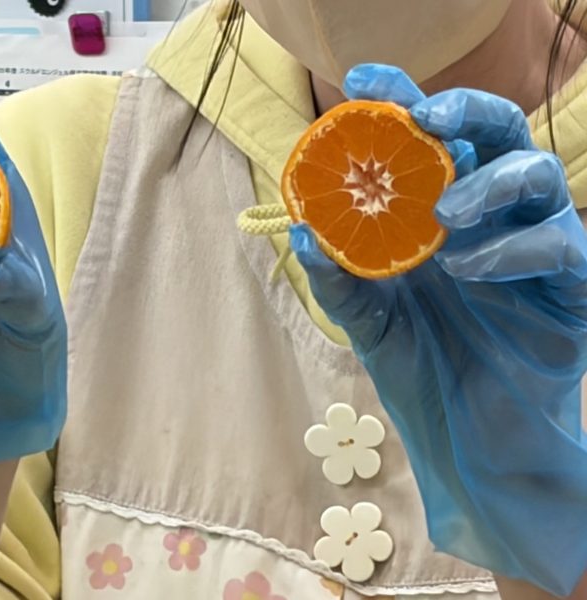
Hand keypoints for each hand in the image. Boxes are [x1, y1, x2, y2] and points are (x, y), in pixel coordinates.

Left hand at [291, 64, 586, 595]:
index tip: (360, 83)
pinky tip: (470, 268)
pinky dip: (514, 246)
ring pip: (537, 174)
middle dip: (462, 110)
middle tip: (426, 115)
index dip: (400, 101)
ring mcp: (532, 248)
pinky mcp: (569, 287)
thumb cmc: (420, 370)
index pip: (427, 141)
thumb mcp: (367, 322)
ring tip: (445, 215)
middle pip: (495, 133)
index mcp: (436, 215)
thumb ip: (339, 278)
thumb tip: (302, 230)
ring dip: (489, 181)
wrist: (468, 442)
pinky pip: (560, 243)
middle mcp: (488, 220)